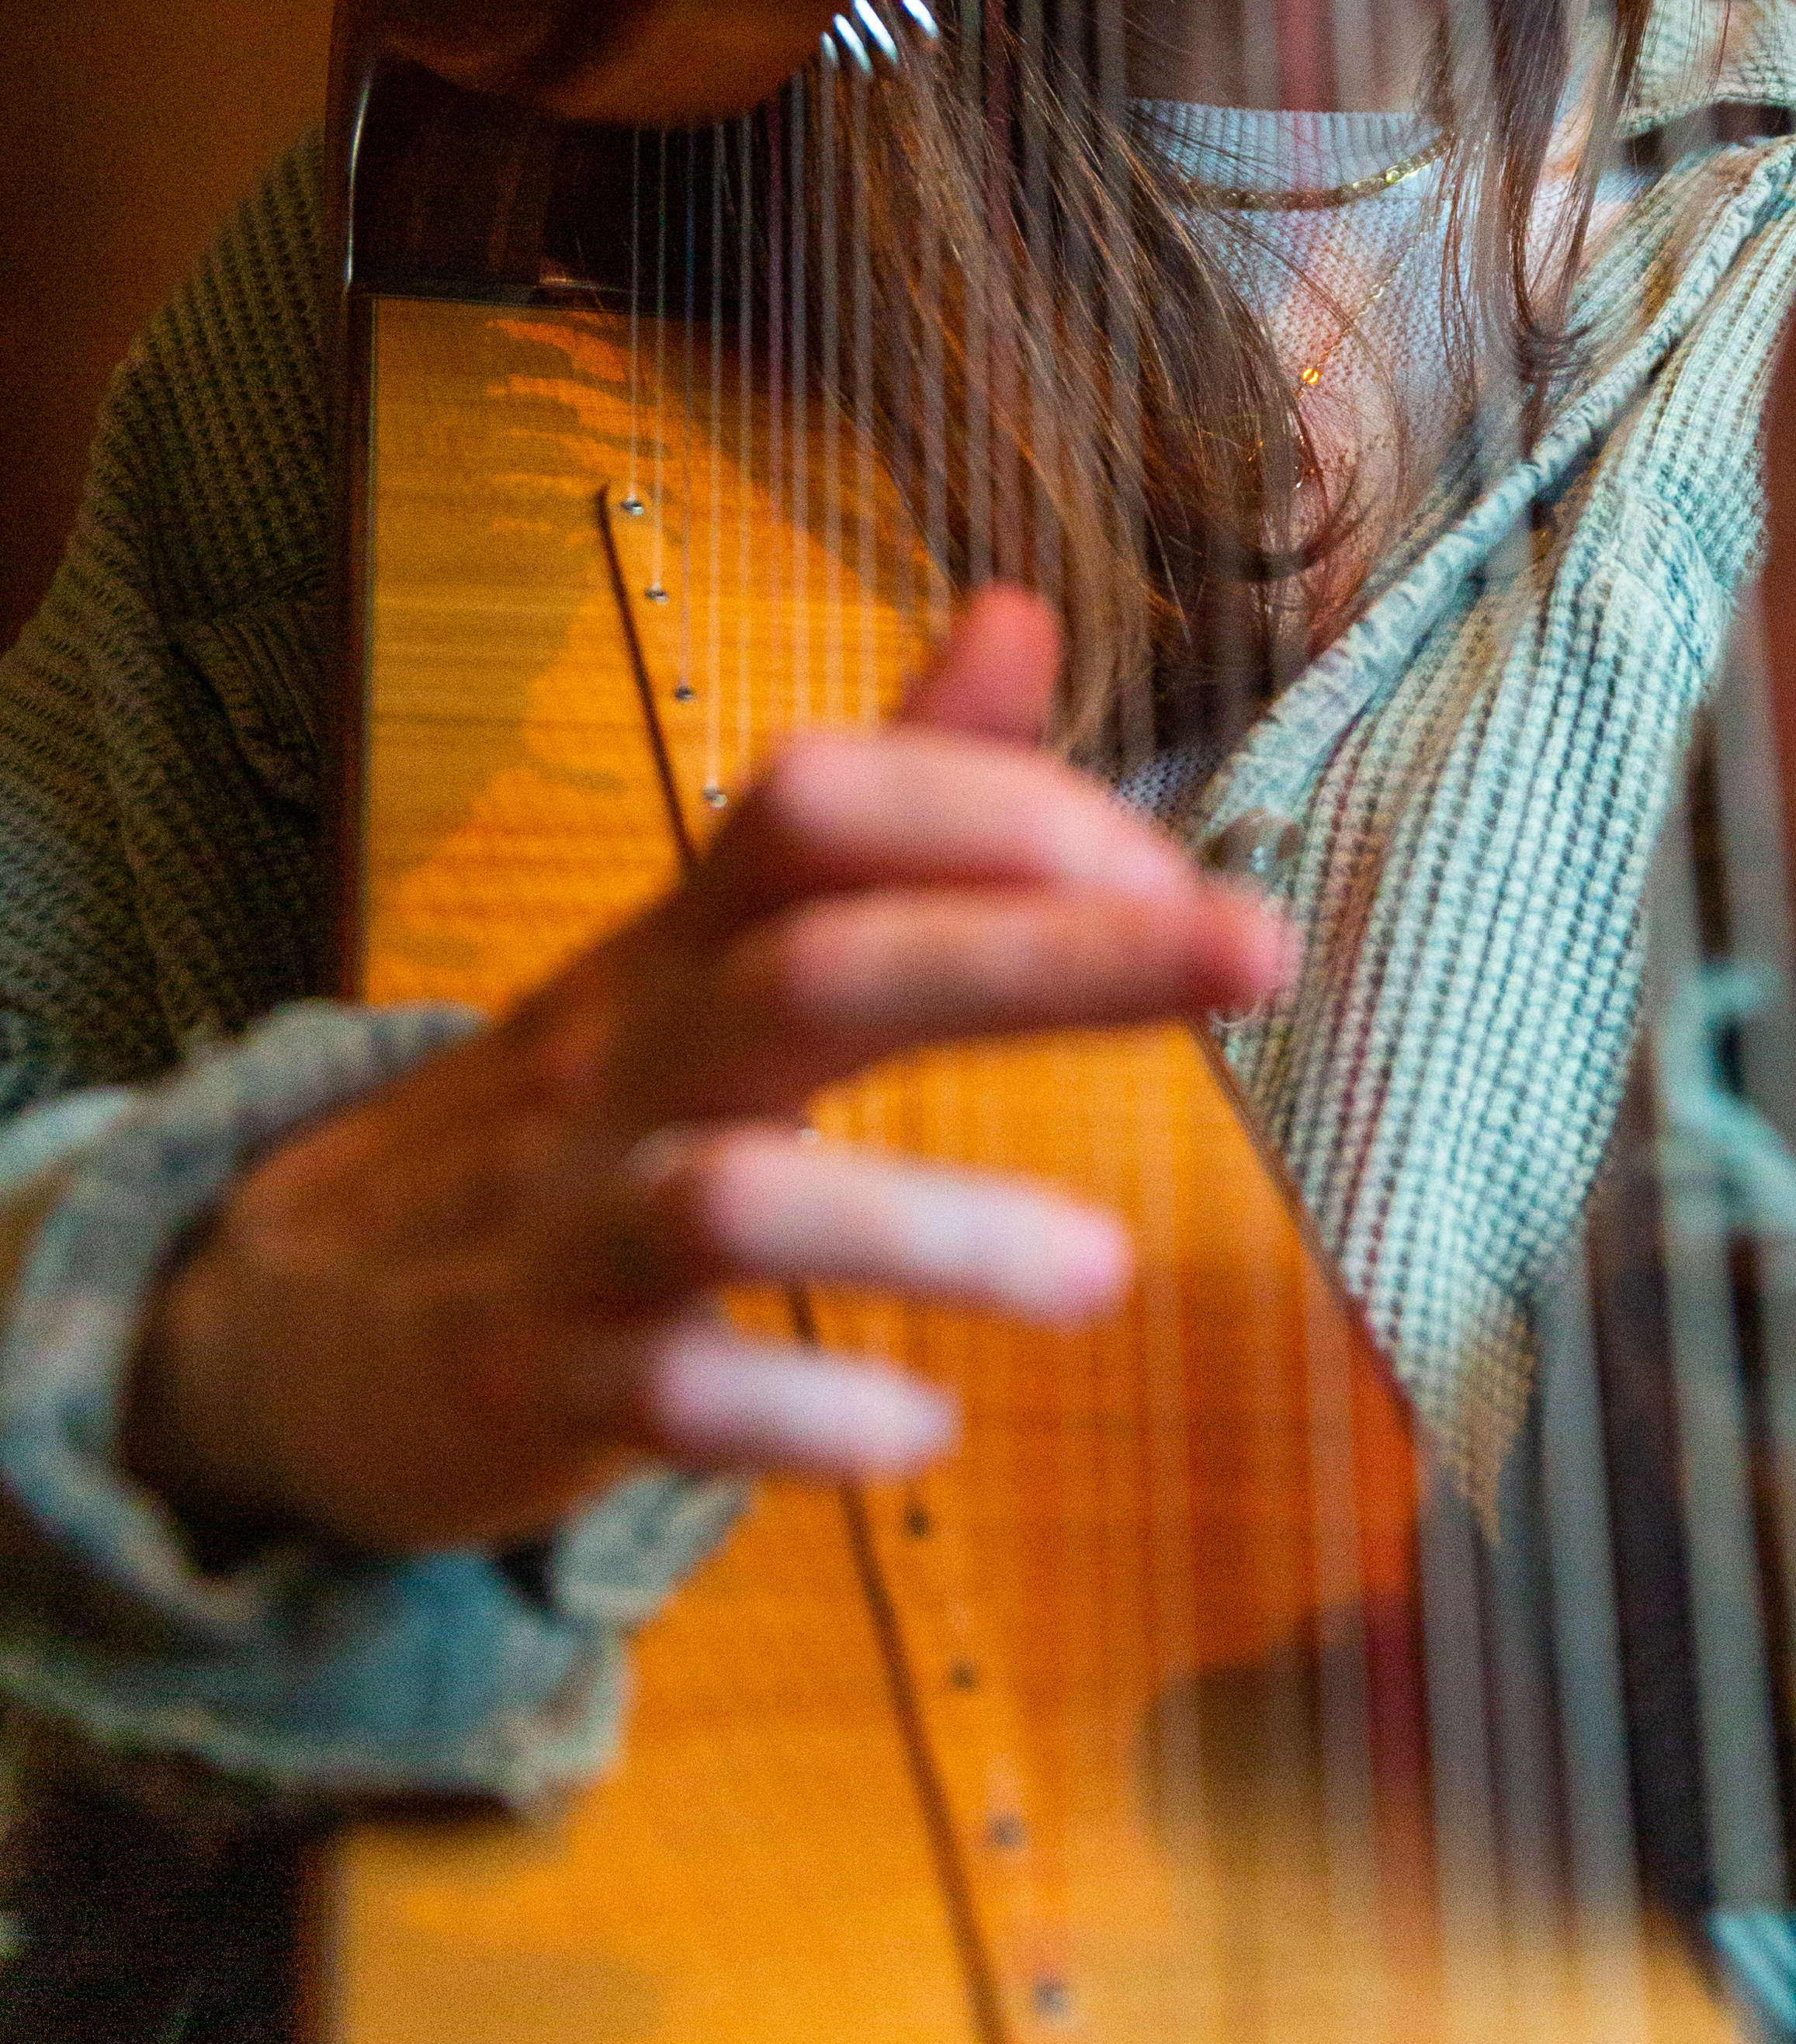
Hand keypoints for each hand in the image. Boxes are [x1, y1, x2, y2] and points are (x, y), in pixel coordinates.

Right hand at [125, 589, 1289, 1556]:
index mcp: (685, 937)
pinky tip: (923, 1434)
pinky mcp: (536, 1391)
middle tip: (1259, 946)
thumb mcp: (712, 934)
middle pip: (823, 968)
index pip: (825, 805)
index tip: (1179, 871)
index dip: (1002, 808)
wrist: (288, 1314)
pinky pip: (669, 1404)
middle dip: (1045, 955)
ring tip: (1110, 1273)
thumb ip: (884, 785)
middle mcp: (629, 1057)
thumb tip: (1022, 610)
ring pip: (739, 1201)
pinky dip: (801, 1421)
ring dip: (935, 1229)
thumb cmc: (576, 1108)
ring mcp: (573, 1224)